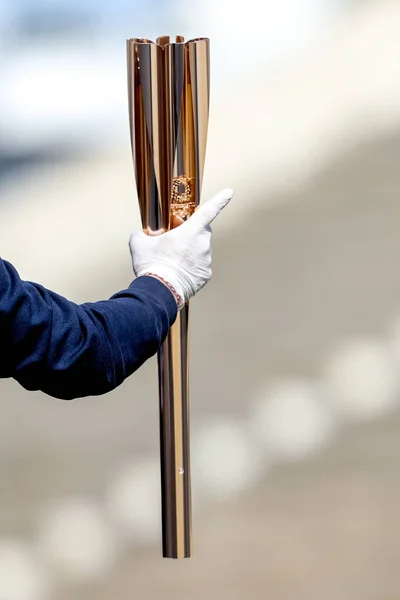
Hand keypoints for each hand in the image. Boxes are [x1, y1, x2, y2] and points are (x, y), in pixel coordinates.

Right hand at [129, 188, 233, 307]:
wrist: (160, 291)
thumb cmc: (151, 264)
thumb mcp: (139, 243)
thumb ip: (142, 234)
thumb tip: (141, 235)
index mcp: (191, 231)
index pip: (208, 211)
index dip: (219, 200)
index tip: (229, 193)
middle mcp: (203, 244)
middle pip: (201, 231)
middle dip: (191, 232)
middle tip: (175, 238)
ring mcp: (206, 260)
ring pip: (200, 249)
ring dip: (190, 250)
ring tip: (172, 260)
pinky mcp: (206, 275)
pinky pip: (200, 265)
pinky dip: (191, 266)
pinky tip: (178, 271)